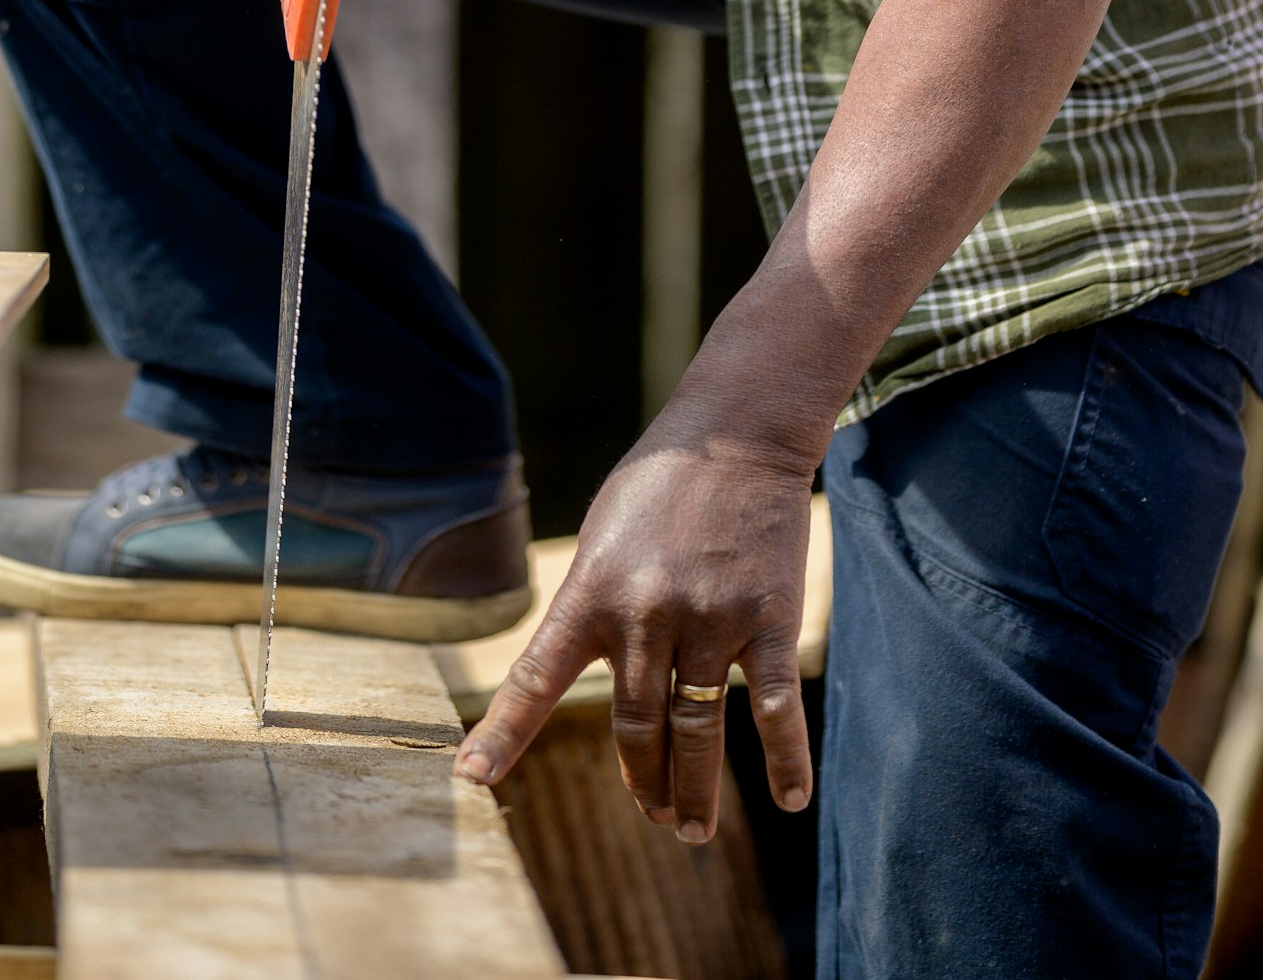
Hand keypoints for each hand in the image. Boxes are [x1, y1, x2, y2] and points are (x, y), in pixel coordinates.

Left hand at [453, 433, 814, 841]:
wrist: (737, 433)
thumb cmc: (660, 485)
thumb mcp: (602, 537)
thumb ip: (595, 610)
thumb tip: (601, 684)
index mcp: (592, 591)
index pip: (534, 679)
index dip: (503, 735)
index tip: (471, 780)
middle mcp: (645, 614)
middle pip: (636, 726)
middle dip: (642, 780)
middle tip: (654, 816)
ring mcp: (710, 619)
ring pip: (696, 730)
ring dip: (693, 789)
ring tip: (691, 829)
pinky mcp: (768, 620)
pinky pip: (775, 706)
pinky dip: (786, 760)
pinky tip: (791, 800)